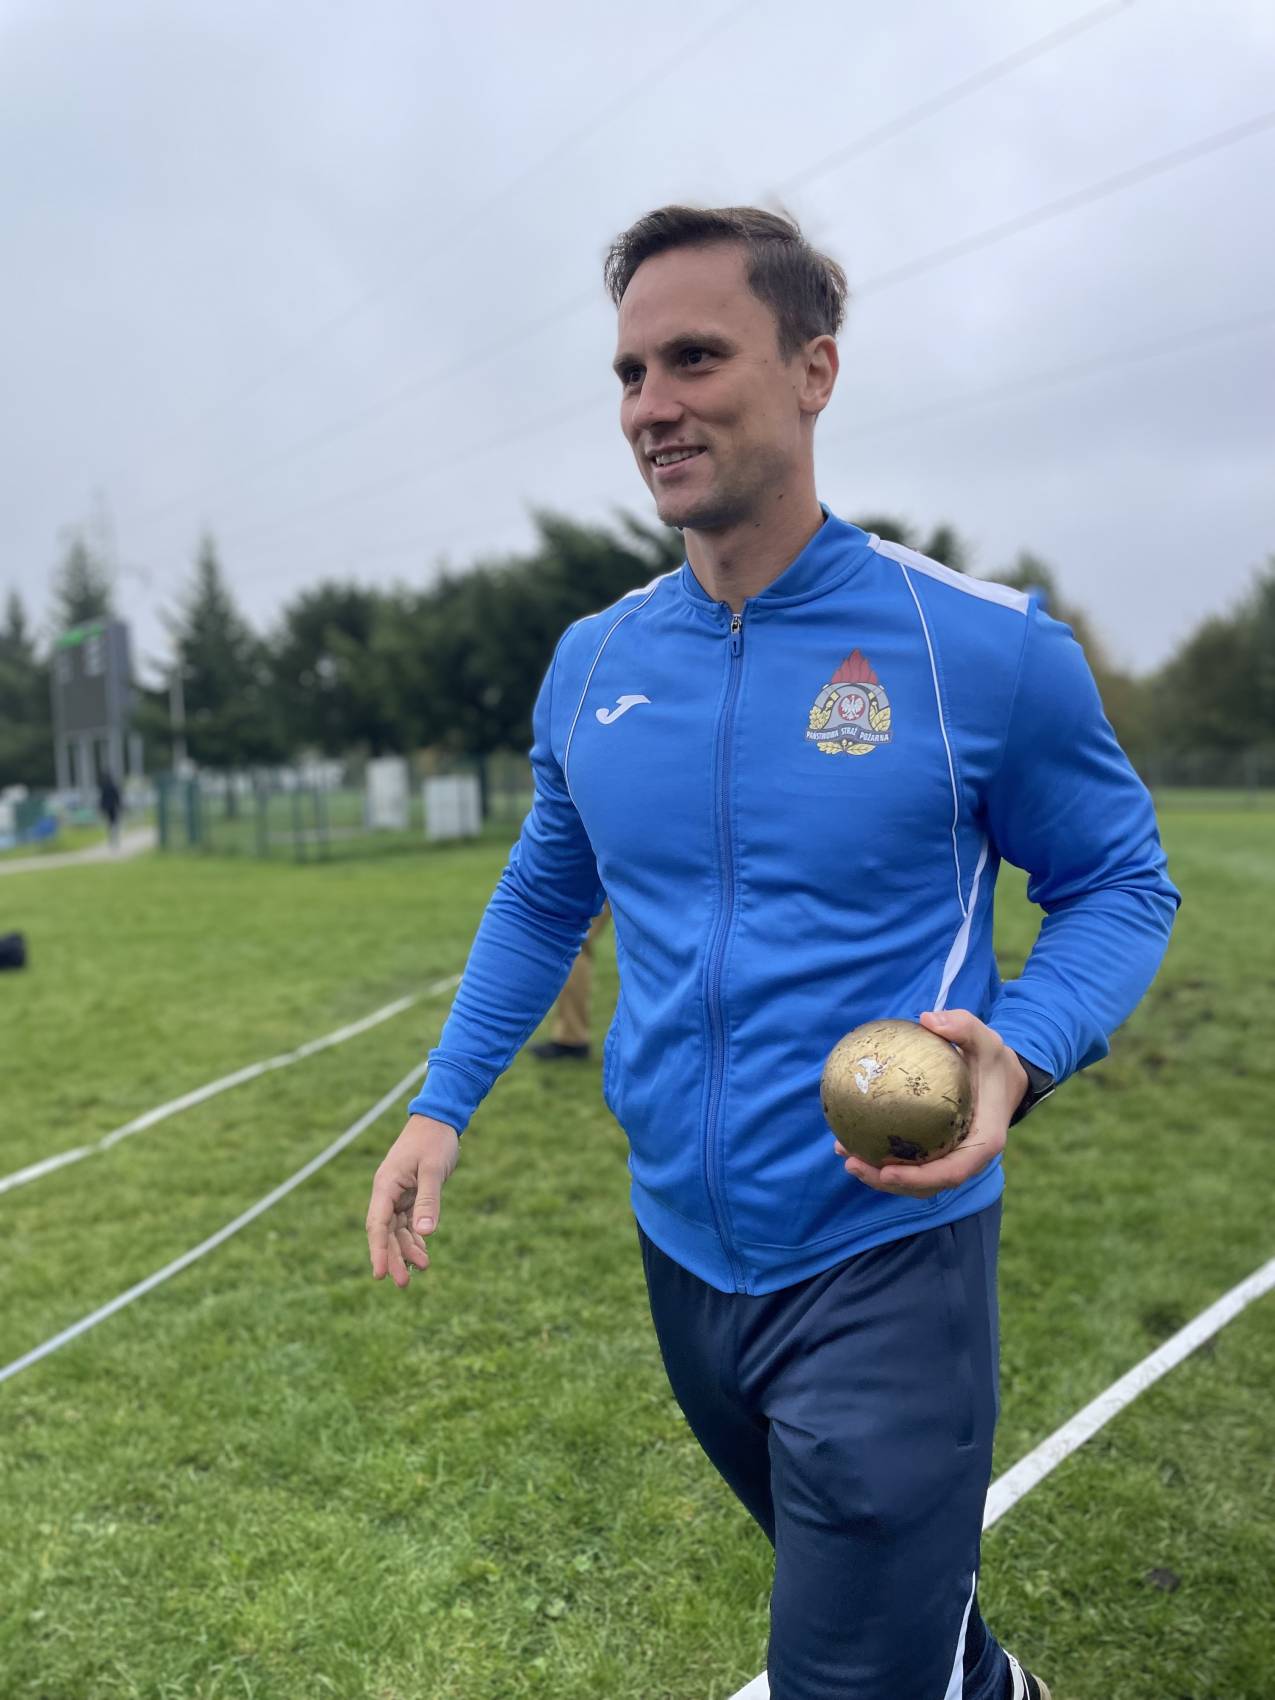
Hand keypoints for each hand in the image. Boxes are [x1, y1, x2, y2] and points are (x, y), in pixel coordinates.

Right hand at [366, 1113, 459, 1288]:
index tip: (379, 1275)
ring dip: (407, 1250)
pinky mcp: (410, 1195)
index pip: (377, 1225)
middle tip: (403, 1284)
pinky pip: (408, 1222)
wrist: (439, 1120)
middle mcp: (387, 1193)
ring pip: (398, 1230)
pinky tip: (423, 1252)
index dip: (378, 1251)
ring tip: (423, 1269)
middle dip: (393, 1258)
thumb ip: (429, 1201)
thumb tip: (425, 1233)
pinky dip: (415, 1237)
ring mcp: (398, 1194)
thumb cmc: (434, 1141)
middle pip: (386, 1233)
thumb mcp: (432, 1170)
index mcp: (385, 1185)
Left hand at [834, 1009, 1027, 1199]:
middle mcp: (967, 1158)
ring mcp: (952, 1158)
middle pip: (926, 1184)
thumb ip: (963, 1027)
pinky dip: (882, 1157)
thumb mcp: (987, 1039)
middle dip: (887, 1181)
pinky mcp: (938, 1151)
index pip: (951, 1172)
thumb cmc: (993, 1060)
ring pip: (914, 1180)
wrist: (1004, 1076)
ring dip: (878, 1175)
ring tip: (845, 1157)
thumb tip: (927, 1018)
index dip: (918, 1178)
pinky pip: (910, 1162)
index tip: (887, 1171)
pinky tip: (851, 1140)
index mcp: (983, 1142)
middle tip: (852, 1164)